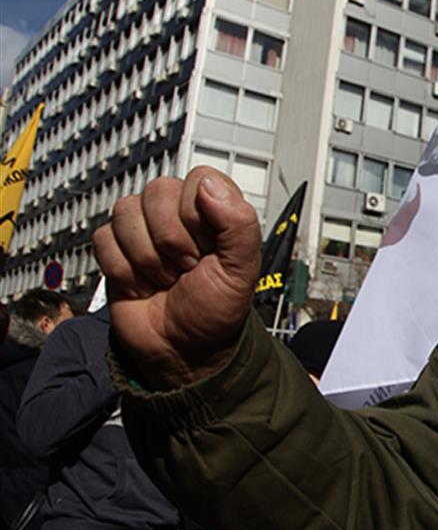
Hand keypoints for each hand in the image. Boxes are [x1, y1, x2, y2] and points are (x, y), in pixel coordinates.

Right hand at [93, 167, 260, 388]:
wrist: (183, 349)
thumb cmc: (216, 310)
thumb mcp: (242, 270)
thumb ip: (239, 223)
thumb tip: (209, 185)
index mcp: (216, 210)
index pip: (199, 179)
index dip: (199, 215)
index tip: (208, 247)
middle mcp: (178, 213)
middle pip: (157, 192)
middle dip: (172, 241)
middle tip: (187, 268)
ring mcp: (144, 229)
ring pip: (125, 213)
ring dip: (147, 259)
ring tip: (166, 277)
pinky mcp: (115, 249)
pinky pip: (103, 239)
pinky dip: (124, 272)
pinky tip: (143, 285)